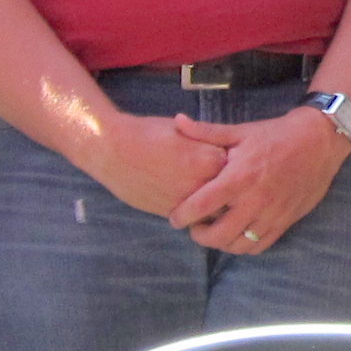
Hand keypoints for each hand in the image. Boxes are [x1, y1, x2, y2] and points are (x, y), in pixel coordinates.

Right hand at [85, 112, 231, 223]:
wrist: (113, 150)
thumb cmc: (148, 133)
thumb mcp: (184, 132)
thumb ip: (207, 144)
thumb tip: (223, 152)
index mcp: (211, 159)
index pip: (238, 167)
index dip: (236, 166)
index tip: (236, 164)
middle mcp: (203, 184)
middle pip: (230, 194)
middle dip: (229, 191)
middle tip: (229, 187)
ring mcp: (187, 202)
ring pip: (213, 211)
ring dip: (213, 207)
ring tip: (211, 197)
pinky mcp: (170, 213)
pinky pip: (192, 218)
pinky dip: (195, 214)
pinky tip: (191, 203)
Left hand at [170, 107, 350, 255]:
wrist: (319, 141)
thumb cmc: (276, 135)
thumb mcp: (240, 131)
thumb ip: (207, 132)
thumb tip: (178, 120)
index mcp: (239, 177)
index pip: (202, 206)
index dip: (182, 217)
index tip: (175, 218)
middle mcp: (254, 200)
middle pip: (218, 235)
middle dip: (200, 236)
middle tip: (194, 228)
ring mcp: (272, 214)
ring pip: (239, 245)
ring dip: (222, 244)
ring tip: (216, 232)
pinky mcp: (285, 221)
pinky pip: (260, 246)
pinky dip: (244, 246)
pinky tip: (238, 234)